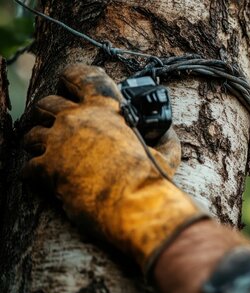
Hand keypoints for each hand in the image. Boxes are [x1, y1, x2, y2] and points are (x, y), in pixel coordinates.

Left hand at [22, 63, 205, 273]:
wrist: (134, 205)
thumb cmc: (151, 179)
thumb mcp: (166, 153)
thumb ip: (164, 138)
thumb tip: (167, 133)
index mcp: (107, 110)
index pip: (81, 76)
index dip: (71, 77)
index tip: (68, 83)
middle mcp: (77, 120)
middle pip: (47, 104)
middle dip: (48, 113)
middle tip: (56, 125)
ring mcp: (59, 142)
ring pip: (31, 134)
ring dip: (37, 142)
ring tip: (46, 153)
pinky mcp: (47, 169)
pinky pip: (27, 167)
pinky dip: (34, 173)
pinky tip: (46, 180)